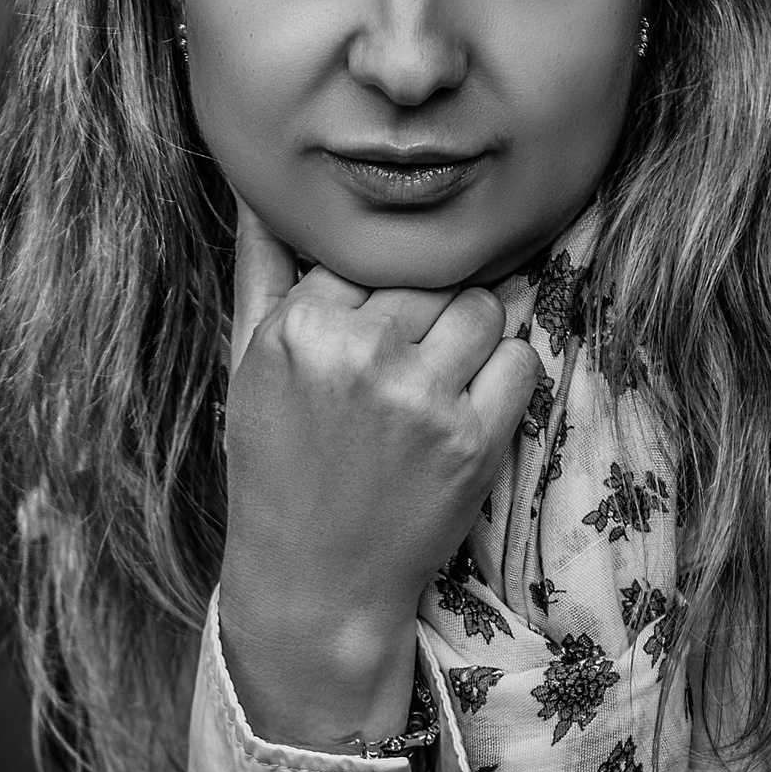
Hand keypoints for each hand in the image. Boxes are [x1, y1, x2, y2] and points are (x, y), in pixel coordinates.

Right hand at [218, 196, 539, 747]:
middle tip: (408, 353)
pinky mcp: (474, 441)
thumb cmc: (276, 466)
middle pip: (434, 276)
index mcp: (299, 329)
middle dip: (428, 307)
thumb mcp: (248, 364)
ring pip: (485, 308)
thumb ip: (259, 269)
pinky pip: (523, 361)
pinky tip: (467, 402)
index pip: (370, 256)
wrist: (314, 583)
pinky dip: (506, 374)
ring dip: (473, 333)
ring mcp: (422, 400)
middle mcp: (362, 356)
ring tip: (437, 374)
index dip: (377, 289)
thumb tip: (259, 188)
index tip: (370, 325)